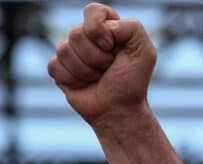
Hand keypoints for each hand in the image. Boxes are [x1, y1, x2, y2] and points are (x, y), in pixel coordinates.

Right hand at [48, 3, 156, 127]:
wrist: (120, 111)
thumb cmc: (132, 82)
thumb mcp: (144, 52)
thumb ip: (132, 28)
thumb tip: (103, 28)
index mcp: (107, 29)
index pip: (93, 11)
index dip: (98, 28)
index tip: (111, 47)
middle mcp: (87, 38)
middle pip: (76, 33)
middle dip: (96, 57)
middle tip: (108, 68)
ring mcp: (71, 52)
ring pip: (64, 50)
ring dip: (86, 70)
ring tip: (98, 78)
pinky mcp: (59, 69)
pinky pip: (55, 65)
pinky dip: (73, 79)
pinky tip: (85, 85)